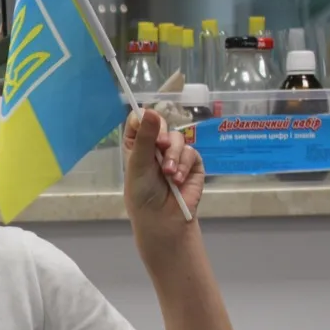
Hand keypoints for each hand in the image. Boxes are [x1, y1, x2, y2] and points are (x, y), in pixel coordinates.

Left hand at [123, 109, 204, 227]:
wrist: (163, 218)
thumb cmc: (143, 193)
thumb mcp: (139, 164)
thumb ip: (145, 138)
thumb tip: (150, 110)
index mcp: (137, 145)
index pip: (139, 121)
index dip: (143, 118)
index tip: (146, 120)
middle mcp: (155, 147)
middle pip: (161, 125)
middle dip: (162, 136)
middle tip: (161, 146)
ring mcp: (174, 154)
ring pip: (178, 139)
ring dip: (174, 156)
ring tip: (168, 174)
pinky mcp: (192, 163)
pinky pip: (192, 153)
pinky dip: (185, 165)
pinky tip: (178, 179)